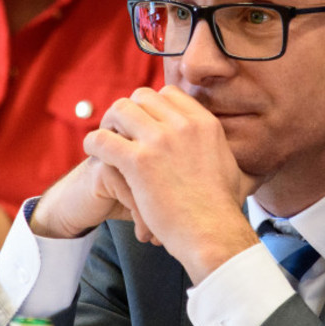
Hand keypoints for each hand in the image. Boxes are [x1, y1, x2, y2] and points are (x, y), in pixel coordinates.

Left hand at [79, 85, 262, 283]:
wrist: (212, 233)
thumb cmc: (221, 209)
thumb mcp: (230, 167)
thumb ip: (219, 150)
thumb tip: (218, 149)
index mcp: (204, 123)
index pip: (168, 93)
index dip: (152, 106)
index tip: (145, 123)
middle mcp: (183, 125)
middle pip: (142, 97)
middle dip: (129, 111)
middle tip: (122, 132)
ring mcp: (160, 141)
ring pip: (120, 110)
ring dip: (109, 123)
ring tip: (108, 142)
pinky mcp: (138, 162)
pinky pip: (103, 138)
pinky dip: (94, 144)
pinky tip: (95, 154)